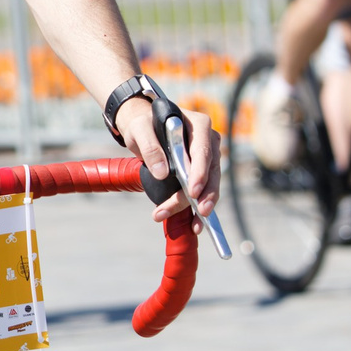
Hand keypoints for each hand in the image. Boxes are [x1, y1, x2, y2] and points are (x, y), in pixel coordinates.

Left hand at [115, 94, 218, 222]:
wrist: (144, 128)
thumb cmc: (142, 124)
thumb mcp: (140, 129)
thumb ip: (150, 147)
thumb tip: (161, 173)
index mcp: (198, 125)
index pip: (203, 150)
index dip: (200, 172)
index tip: (193, 191)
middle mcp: (208, 140)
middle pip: (210, 170)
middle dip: (205, 194)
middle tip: (200, 212)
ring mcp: (207, 157)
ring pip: (209, 184)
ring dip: (202, 205)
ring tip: (196, 225)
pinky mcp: (200, 171)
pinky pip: (202, 190)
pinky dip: (197, 207)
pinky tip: (195, 224)